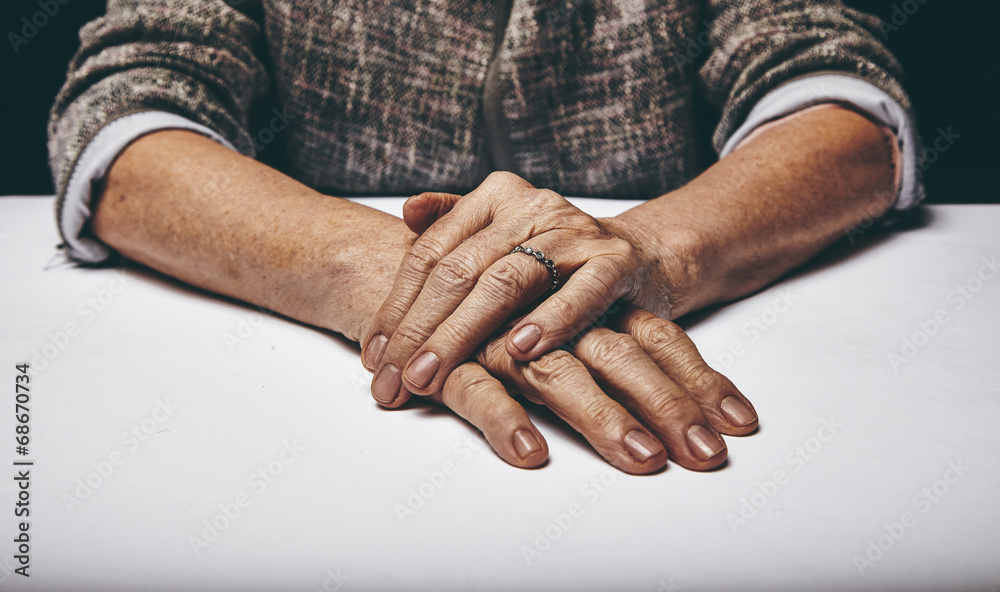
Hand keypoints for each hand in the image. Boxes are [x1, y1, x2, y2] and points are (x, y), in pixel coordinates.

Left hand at [361, 171, 691, 405]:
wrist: (641, 259)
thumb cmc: (558, 260)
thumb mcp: (501, 238)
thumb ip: (453, 227)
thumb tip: (407, 212)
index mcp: (493, 199)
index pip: (431, 255)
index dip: (397, 308)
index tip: (375, 357)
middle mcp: (530, 207)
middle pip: (460, 271)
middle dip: (420, 331)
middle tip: (395, 380)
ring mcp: (574, 231)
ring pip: (507, 281)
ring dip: (465, 333)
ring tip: (433, 374)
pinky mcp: (617, 261)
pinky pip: (581, 291)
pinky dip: (551, 320)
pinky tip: (521, 349)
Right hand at [424, 306, 756, 472]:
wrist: (406, 270)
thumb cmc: (498, 300)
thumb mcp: (562, 312)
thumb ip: (622, 335)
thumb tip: (687, 383)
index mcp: (587, 303)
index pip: (655, 337)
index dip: (700, 379)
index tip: (741, 423)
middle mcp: (554, 317)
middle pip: (622, 357)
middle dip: (670, 406)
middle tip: (707, 455)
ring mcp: (503, 337)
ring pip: (560, 376)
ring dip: (604, 417)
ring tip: (643, 459)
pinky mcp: (453, 361)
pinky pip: (478, 392)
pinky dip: (504, 420)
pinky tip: (531, 453)